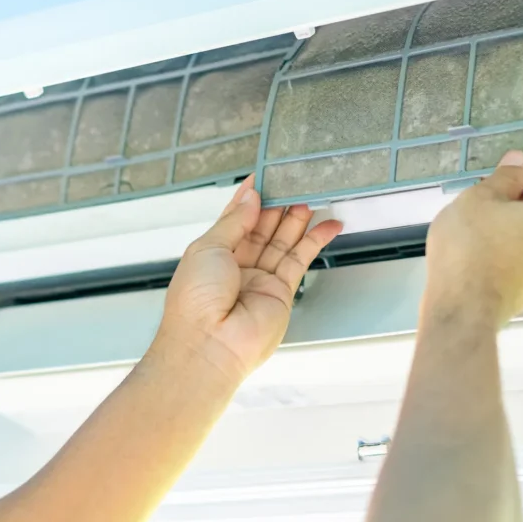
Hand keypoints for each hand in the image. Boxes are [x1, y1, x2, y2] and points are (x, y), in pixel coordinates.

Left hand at [157, 176, 342, 382]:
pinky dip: (315, 241)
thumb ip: (235, 221)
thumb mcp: (208, 247)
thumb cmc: (195, 301)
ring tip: (313, 195)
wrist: (209, 346)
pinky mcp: (282, 291)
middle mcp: (238, 265)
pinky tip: (327, 225)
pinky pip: (301, 259)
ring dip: (298, 218)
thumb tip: (251, 197)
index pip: (236, 217)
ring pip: (284, 240)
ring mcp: (261, 279)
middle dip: (279, 204)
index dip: (251, 197)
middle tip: (295, 182)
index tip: (265, 176)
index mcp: (213, 253)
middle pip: (264, 227)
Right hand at [425, 151, 522, 326]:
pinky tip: (476, 256)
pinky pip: (520, 263)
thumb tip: (519, 163)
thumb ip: (504, 177)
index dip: (521, 176)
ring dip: (508, 230)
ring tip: (474, 233)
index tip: (496, 180)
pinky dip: (504, 254)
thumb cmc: (470, 249)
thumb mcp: (480, 198)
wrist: (461, 309)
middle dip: (513, 204)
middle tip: (481, 205)